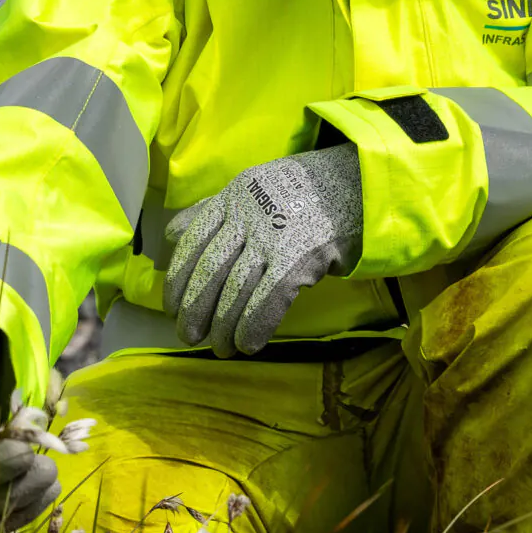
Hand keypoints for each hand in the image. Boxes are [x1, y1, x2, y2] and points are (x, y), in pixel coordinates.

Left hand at [163, 144, 363, 357]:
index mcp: (233, 196)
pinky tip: (248, 344)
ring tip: (221, 349)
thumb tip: (171, 234)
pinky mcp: (301, 256)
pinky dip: (254, 326)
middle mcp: (249, 214)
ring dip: (224, 326)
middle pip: (211, 269)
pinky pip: (268, 299)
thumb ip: (212, 211)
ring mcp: (274, 235)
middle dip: (195, 308)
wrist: (361, 183)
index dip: (178, 278)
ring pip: (236, 289)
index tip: (171, 306)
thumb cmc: (303, 193)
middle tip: (188, 336)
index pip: (193, 240)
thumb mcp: (253, 189)